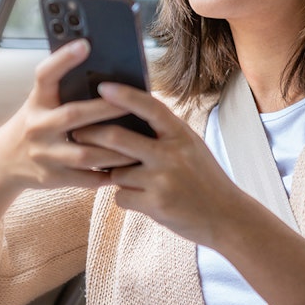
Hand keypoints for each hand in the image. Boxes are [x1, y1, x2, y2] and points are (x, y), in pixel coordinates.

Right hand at [0, 39, 142, 192]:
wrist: (3, 162)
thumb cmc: (35, 123)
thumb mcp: (40, 103)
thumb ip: (63, 89)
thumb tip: (100, 65)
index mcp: (36, 102)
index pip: (45, 75)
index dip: (63, 58)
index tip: (85, 44)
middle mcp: (37, 126)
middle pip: (73, 115)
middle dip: (105, 109)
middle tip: (133, 103)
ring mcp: (44, 155)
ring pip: (86, 154)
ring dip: (116, 149)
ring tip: (141, 142)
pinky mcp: (53, 178)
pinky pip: (87, 178)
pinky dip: (109, 174)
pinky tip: (129, 168)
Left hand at [75, 81, 304, 304]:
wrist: (227, 217)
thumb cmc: (204, 178)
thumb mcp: (191, 147)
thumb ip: (164, 134)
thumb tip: (127, 116)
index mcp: (181, 135)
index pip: (149, 107)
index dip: (124, 95)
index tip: (102, 87)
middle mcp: (171, 155)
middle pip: (117, 138)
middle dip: (91, 134)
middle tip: (77, 132)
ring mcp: (162, 181)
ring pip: (116, 173)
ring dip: (116, 176)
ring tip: (135, 181)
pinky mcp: (155, 205)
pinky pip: (121, 197)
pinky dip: (126, 198)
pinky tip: (144, 200)